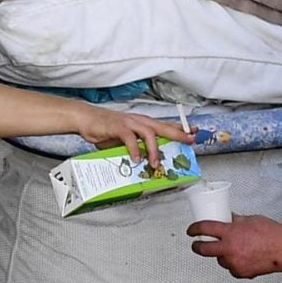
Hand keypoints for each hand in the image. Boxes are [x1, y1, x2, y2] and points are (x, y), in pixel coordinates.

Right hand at [76, 103, 192, 172]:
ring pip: (149, 133)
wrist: (87, 119)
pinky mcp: (118, 128)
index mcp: (143, 123)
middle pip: (163, 127)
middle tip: (189, 141)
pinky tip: (136, 159)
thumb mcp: (126, 139)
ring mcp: (130, 123)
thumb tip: (147, 160)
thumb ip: (138, 147)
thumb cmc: (107, 129)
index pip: (166, 125)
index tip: (194, 132)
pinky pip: (130, 139)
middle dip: (178, 134)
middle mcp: (139, 121)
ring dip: (155, 149)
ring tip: (156, 163)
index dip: (181, 128)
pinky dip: (135, 150)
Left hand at [188, 215, 281, 278]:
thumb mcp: (251, 220)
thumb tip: (227, 219)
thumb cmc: (272, 233)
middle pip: (203, 250)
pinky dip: (235, 264)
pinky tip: (245, 258)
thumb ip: (236, 221)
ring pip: (220, 260)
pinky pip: (232, 268)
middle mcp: (229, 249)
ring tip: (235, 250)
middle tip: (197, 244)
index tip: (191, 230)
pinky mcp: (241, 273)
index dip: (194, 229)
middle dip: (197, 247)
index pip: (205, 229)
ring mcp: (234, 263)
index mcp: (230, 232)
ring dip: (222, 255)